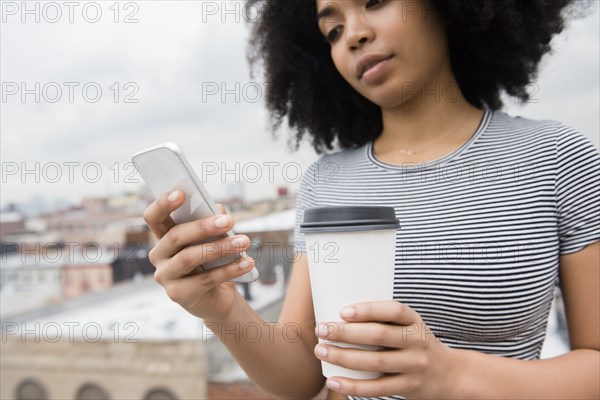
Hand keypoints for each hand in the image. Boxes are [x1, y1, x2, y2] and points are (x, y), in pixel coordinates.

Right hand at [143, 190, 255, 320]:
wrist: (217, 297)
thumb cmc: (213, 262)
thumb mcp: (213, 239)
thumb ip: (213, 221)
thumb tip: (218, 210)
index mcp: (163, 236)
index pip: (153, 217)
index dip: (163, 204)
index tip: (181, 193)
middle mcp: (159, 255)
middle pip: (175, 236)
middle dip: (203, 227)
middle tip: (229, 221)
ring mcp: (165, 276)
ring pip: (189, 258)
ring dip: (220, 248)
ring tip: (244, 241)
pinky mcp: (177, 295)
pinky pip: (205, 279)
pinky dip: (230, 269)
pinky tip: (247, 262)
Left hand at [313, 301, 458, 398]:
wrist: (449, 374)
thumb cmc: (415, 344)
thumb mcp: (409, 326)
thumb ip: (383, 320)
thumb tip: (338, 313)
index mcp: (415, 321)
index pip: (394, 311)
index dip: (369, 310)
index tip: (343, 311)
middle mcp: (417, 342)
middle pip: (379, 336)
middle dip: (346, 333)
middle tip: (321, 329)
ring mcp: (414, 366)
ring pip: (375, 362)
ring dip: (343, 357)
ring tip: (321, 351)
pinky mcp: (408, 387)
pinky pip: (377, 388)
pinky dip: (353, 386)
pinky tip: (334, 381)